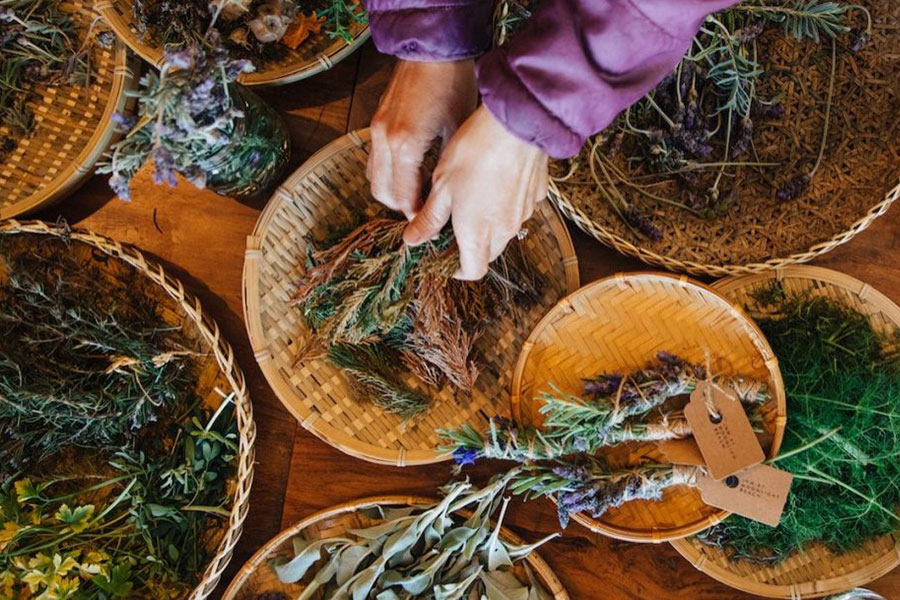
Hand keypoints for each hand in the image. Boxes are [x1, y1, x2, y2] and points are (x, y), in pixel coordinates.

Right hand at [367, 60, 477, 217]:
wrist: (434, 49)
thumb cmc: (453, 85)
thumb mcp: (457, 132)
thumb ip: (446, 169)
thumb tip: (445, 198)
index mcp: (405, 146)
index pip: (403, 198)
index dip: (418, 215)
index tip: (432, 223)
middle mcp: (384, 140)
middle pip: (382, 194)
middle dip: (403, 206)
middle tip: (426, 209)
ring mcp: (376, 130)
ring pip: (373, 178)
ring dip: (393, 190)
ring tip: (419, 191)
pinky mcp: (376, 121)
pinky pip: (374, 159)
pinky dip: (388, 172)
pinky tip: (411, 169)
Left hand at [404, 105, 548, 279]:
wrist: (516, 124)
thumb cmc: (474, 153)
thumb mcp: (441, 187)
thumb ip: (429, 218)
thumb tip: (414, 239)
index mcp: (478, 233)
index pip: (472, 271)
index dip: (458, 269)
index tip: (445, 256)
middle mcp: (505, 229)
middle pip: (488, 254)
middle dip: (471, 247)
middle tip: (452, 226)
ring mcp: (524, 213)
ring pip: (504, 232)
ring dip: (488, 226)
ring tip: (471, 198)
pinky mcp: (536, 195)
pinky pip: (518, 210)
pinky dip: (505, 205)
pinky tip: (493, 182)